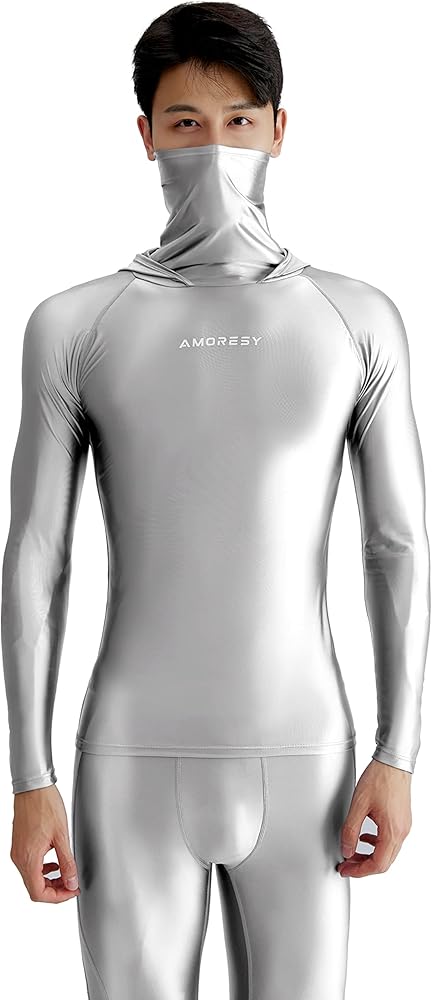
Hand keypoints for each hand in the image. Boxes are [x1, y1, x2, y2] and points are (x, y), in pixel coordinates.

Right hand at [10, 784, 80, 902]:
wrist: (33, 787)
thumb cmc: (45, 805)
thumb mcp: (62, 836)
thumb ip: (67, 862)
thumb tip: (72, 882)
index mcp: (28, 858)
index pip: (39, 893)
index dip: (57, 897)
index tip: (72, 891)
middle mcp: (19, 858)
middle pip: (34, 888)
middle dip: (55, 890)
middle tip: (72, 884)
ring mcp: (17, 851)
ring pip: (32, 877)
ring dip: (49, 880)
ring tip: (66, 873)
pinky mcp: (19, 844)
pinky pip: (29, 865)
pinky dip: (43, 869)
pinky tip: (54, 861)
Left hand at [337, 758, 411, 876]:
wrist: (393, 762)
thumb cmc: (380, 778)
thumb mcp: (358, 804)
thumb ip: (350, 830)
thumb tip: (346, 849)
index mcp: (392, 831)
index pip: (377, 864)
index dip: (359, 871)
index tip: (346, 869)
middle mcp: (401, 832)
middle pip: (383, 862)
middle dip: (363, 866)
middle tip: (347, 864)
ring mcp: (403, 826)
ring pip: (387, 852)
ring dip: (369, 855)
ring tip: (352, 851)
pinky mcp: (401, 820)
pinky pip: (390, 840)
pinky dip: (375, 844)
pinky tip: (364, 837)